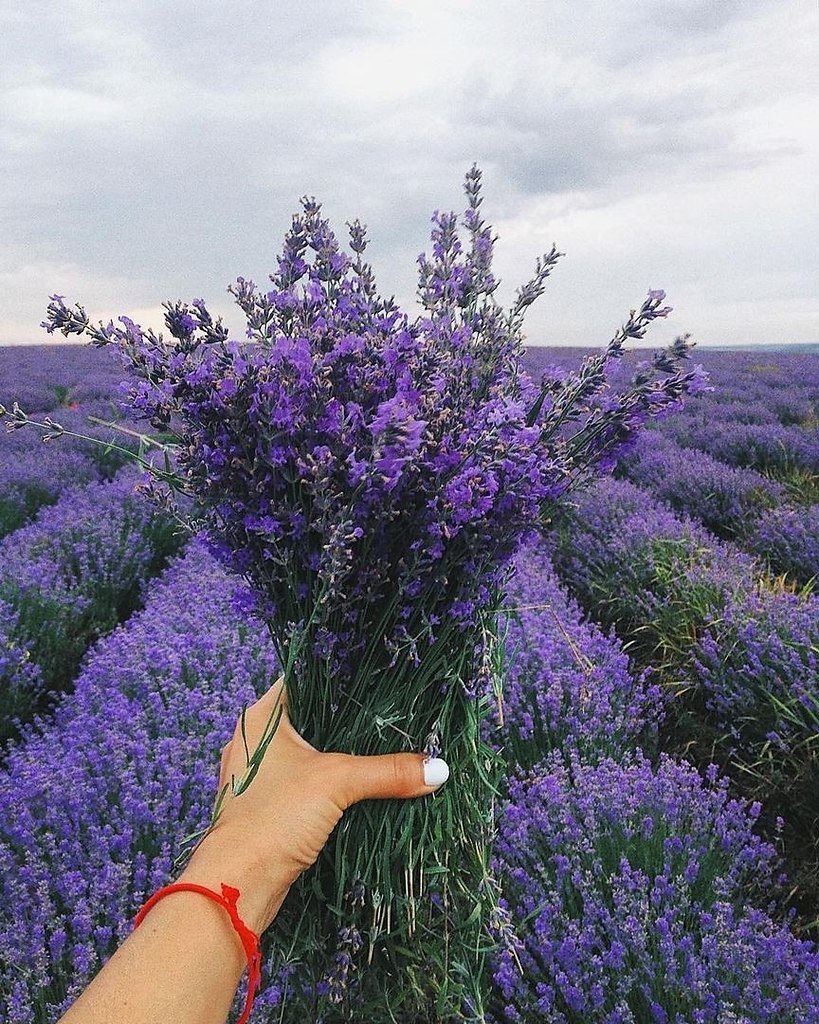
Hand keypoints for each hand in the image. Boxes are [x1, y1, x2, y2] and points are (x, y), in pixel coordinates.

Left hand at [178, 676, 448, 933]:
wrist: (238, 886)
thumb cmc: (273, 818)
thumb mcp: (337, 782)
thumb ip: (389, 771)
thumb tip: (438, 768)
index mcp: (260, 719)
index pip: (304, 680)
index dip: (339, 678)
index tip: (376, 677)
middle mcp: (255, 742)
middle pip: (311, 720)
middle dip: (349, 722)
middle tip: (391, 713)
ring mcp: (259, 777)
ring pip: (310, 755)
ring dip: (341, 757)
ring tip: (385, 746)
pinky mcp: (268, 807)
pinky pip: (307, 785)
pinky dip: (332, 785)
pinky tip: (362, 786)